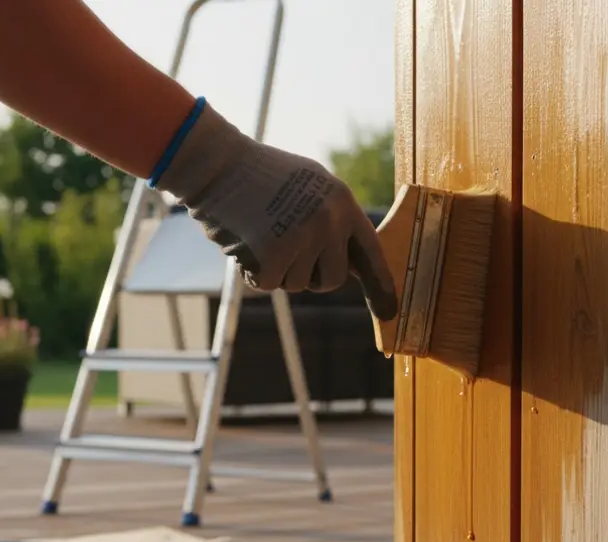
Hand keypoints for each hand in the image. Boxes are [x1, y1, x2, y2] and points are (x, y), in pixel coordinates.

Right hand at [152, 102, 398, 320]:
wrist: (217, 164)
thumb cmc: (260, 176)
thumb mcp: (310, 187)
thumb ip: (334, 221)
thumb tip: (354, 267)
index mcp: (343, 202)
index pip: (371, 252)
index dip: (381, 284)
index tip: (389, 312)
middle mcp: (329, 221)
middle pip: (332, 279)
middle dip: (311, 275)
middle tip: (288, 251)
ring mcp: (304, 238)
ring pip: (298, 284)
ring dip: (278, 270)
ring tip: (262, 234)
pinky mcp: (276, 254)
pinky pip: (270, 284)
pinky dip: (255, 272)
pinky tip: (246, 242)